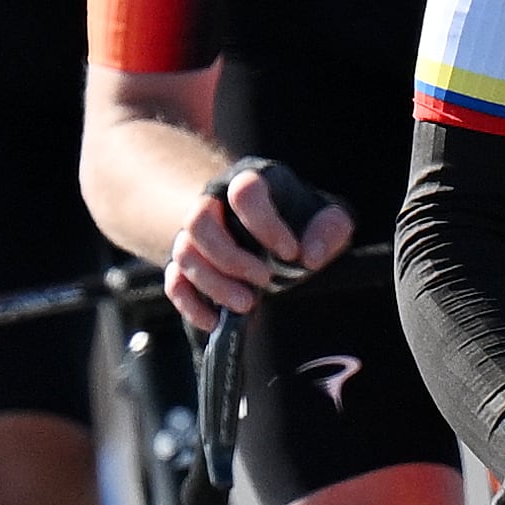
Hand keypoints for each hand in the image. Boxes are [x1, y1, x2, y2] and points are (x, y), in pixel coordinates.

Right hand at [165, 157, 348, 329]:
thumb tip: (311, 256)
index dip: (265, 224)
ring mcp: (195, 234)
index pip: (243, 192)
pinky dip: (191, 304)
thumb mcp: (328, 220)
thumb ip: (331, 229)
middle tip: (265, 281)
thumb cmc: (303, 224)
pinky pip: (173, 282)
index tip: (291, 253)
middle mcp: (214, 203)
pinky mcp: (185, 265)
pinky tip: (216, 321)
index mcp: (251, 183)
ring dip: (213, 284)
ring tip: (249, 305)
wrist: (274, 234)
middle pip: (199, 222)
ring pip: (184, 254)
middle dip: (231, 259)